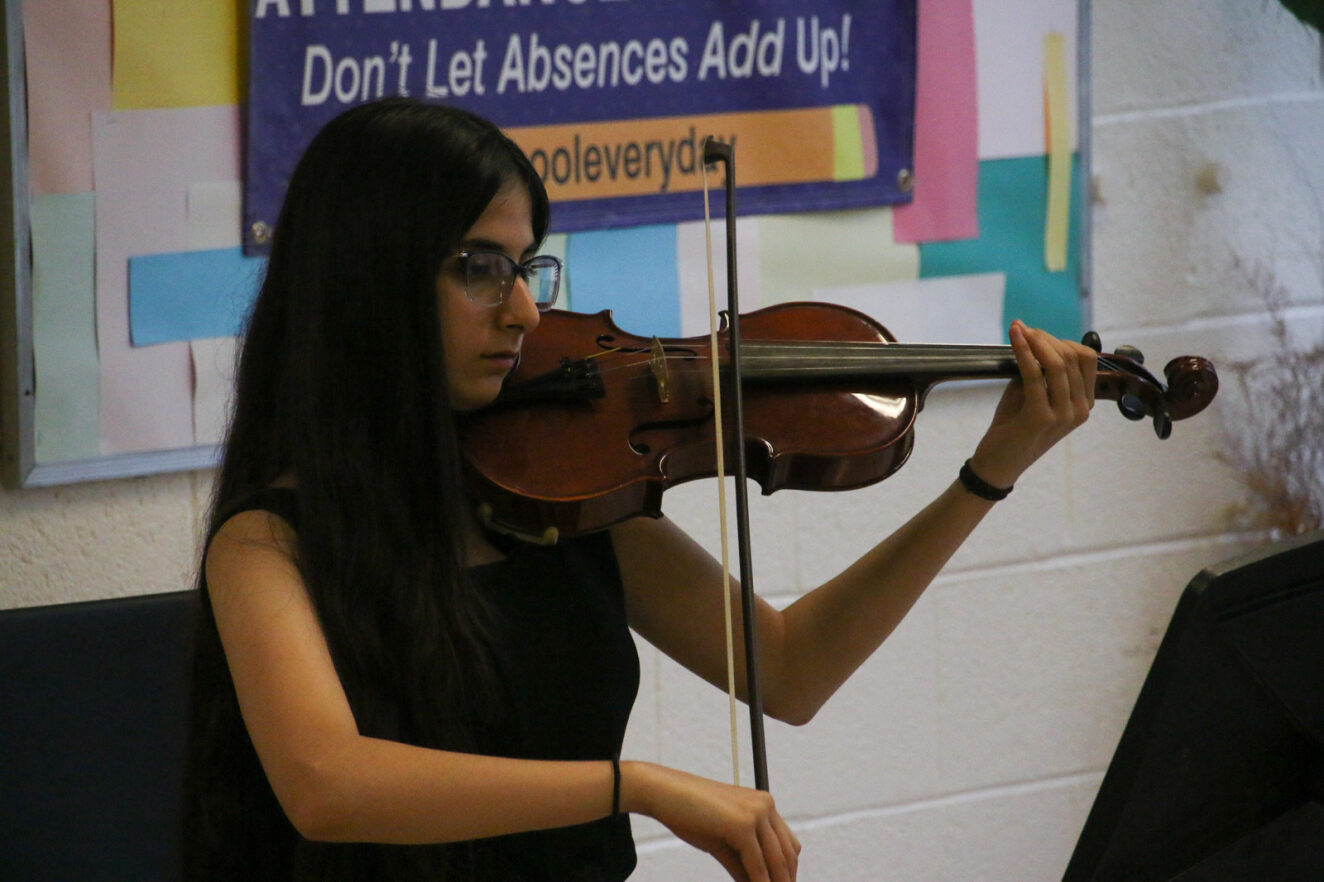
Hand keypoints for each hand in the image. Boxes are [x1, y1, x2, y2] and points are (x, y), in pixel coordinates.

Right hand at [622, 762, 799, 881]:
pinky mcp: (743, 824)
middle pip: (788, 853)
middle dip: (785, 879)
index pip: (787, 844)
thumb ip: (742, 862)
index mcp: (763, 804)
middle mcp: (765, 805)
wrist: (664, 793)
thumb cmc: (689, 813)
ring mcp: (756, 813)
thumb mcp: (722, 840)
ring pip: (776, 860)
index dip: (788, 870)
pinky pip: (758, 864)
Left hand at [969, 320, 1096, 487]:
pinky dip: (1023, 352)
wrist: (998, 463)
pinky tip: (1015, 337)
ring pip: (1057, 364)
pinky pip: (1034, 375)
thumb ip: (1041, 369)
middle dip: (1046, 338)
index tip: (1036, 334)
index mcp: (1084, 403)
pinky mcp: (1042, 417)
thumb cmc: (1014, 425)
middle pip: (1072, 357)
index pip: (1087, 359)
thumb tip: (1036, 338)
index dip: (1062, 341)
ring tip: (1017, 330)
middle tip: (1023, 330)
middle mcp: (1081, 409)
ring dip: (1035, 341)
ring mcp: (1064, 415)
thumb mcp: (1032, 393)